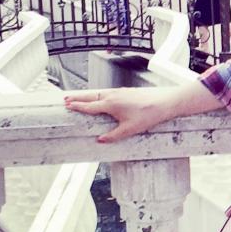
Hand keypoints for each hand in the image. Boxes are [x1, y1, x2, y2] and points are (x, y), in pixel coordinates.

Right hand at [63, 86, 179, 142]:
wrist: (164, 103)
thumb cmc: (148, 115)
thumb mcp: (130, 130)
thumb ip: (113, 136)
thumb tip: (101, 140)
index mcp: (110, 105)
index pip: (89, 106)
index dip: (78, 107)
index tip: (68, 106)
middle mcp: (113, 96)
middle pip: (90, 97)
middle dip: (78, 98)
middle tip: (66, 99)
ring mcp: (119, 92)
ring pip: (98, 93)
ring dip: (87, 95)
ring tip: (78, 97)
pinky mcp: (126, 91)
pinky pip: (107, 92)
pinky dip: (98, 94)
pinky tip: (100, 97)